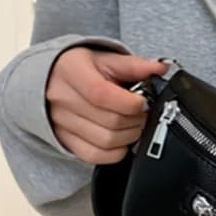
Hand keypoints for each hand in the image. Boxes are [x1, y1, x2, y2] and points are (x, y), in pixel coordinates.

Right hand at [45, 48, 168, 163]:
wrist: (54, 80)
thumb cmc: (81, 69)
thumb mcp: (106, 60)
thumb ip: (134, 66)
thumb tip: (161, 68)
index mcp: (71, 71)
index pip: (102, 95)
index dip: (130, 103)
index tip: (142, 102)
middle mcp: (62, 98)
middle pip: (110, 121)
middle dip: (136, 119)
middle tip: (141, 113)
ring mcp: (62, 123)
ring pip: (107, 141)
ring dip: (129, 135)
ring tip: (132, 124)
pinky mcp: (66, 141)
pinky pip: (96, 156)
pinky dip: (116, 151)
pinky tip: (120, 138)